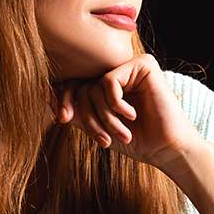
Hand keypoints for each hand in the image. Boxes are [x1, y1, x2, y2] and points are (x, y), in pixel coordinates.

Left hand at [52, 54, 203, 171]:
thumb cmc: (137, 141)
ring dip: (105, 117)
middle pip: (82, 86)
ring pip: (95, 86)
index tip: (62, 118)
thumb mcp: (98, 127)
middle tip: (103, 139)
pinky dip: (116, 105)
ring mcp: (131, 66)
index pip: (75, 84)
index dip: (64, 99)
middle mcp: (119, 71)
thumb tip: (46, 94)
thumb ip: (75, 112)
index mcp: (109, 84)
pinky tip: (132, 115)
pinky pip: (109, 81)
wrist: (167, 149)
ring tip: (121, 133)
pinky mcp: (143, 64)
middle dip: (89, 117)